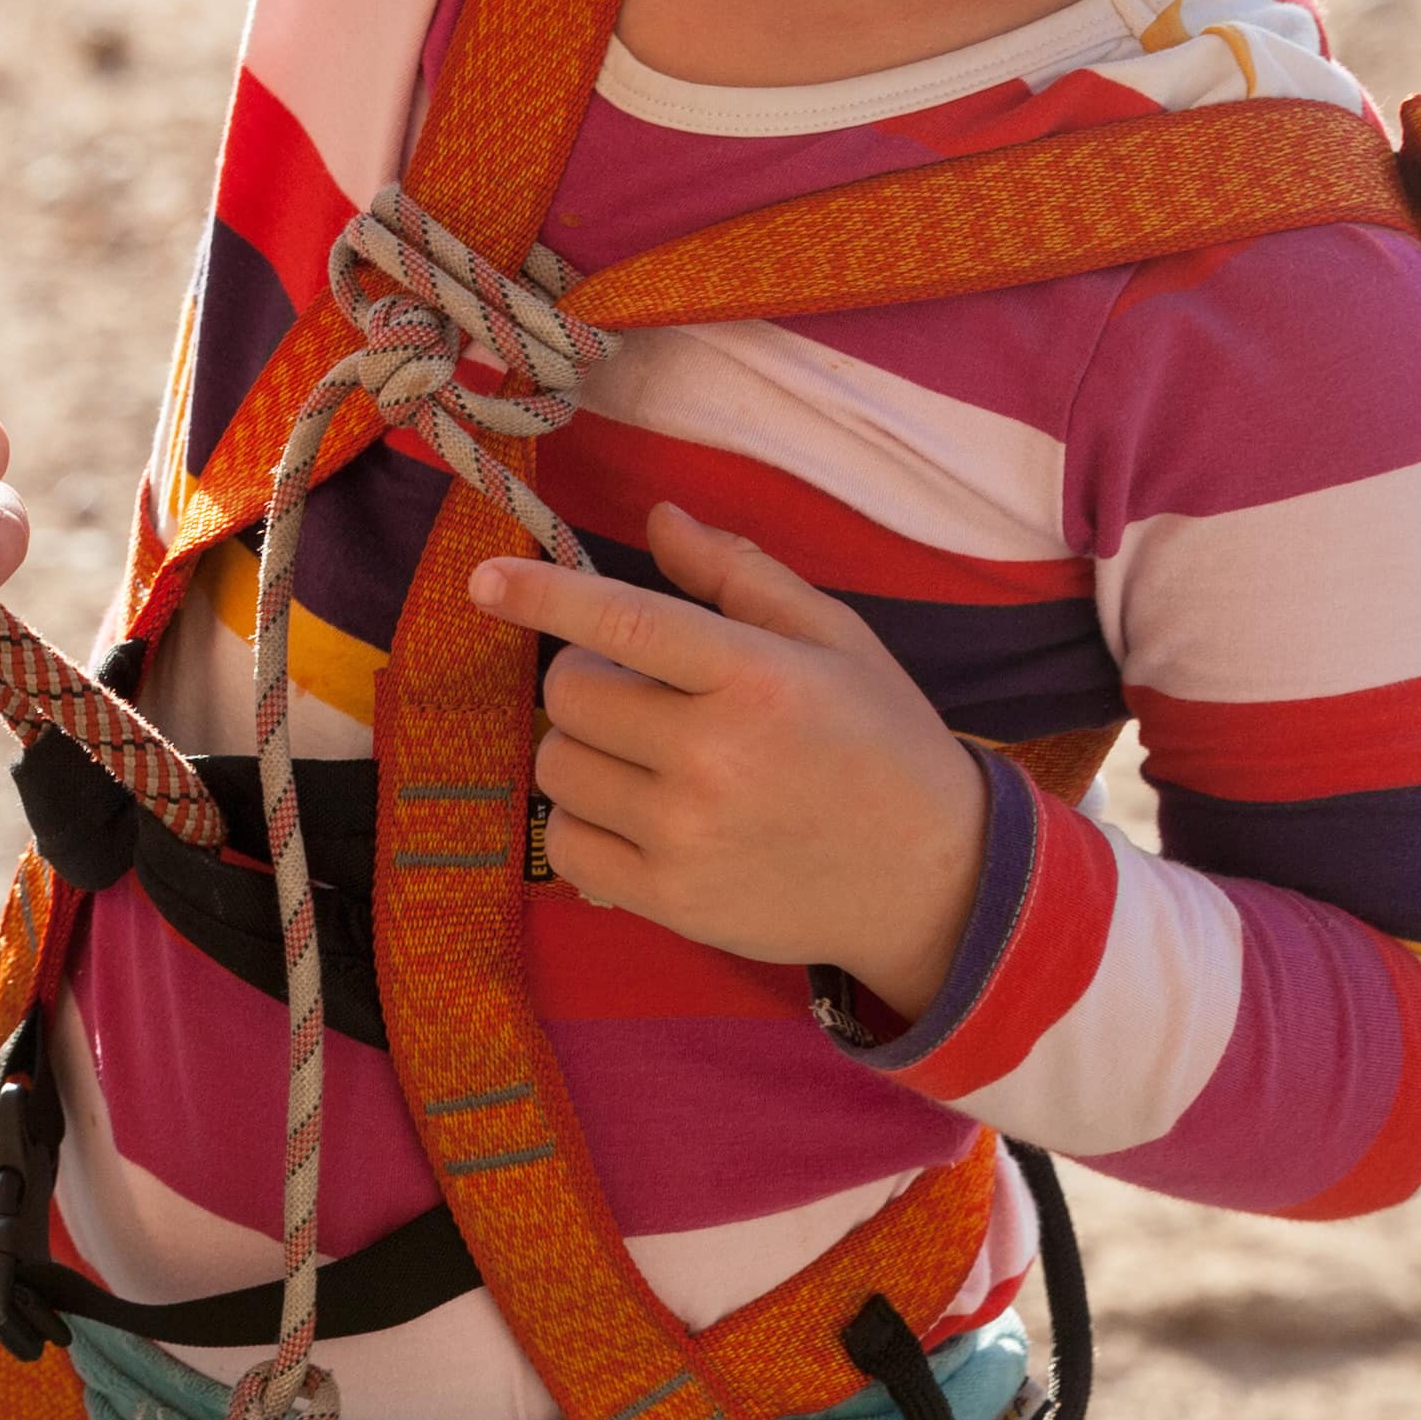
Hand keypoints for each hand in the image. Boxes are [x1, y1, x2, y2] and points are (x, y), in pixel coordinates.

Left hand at [472, 500, 988, 1015]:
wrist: (935, 882)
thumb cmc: (880, 742)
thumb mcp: (832, 638)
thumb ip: (738, 573)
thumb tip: (658, 518)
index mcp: (754, 678)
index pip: (623, 623)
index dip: (543, 595)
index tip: (485, 578)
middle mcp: (713, 757)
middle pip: (570, 694)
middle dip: (587, 679)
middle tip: (642, 692)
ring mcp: (686, 836)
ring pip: (557, 765)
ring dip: (583, 749)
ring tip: (648, 755)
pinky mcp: (671, 901)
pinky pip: (566, 844)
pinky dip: (583, 822)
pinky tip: (638, 814)